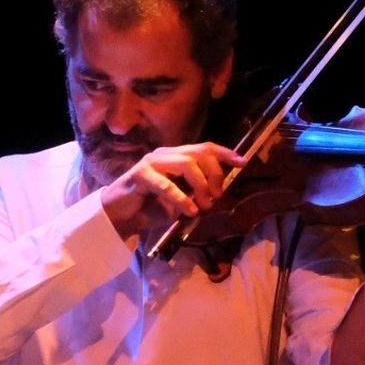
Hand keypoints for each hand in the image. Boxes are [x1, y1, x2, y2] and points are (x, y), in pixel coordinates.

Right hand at [100, 142, 246, 238]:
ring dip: (200, 186)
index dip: (225, 153)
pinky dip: (181, 199)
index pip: (205, 148)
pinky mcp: (139, 174)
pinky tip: (189, 211)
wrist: (121, 217)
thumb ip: (198, 194)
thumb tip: (219, 194)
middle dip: (214, 174)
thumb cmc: (151, 208)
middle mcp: (166, 154)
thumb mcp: (182, 201)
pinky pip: (166, 184)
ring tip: (203, 205)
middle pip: (199, 153)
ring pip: (186, 163)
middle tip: (216, 197)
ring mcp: (152, 162)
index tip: (243, 162)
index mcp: (177, 157)